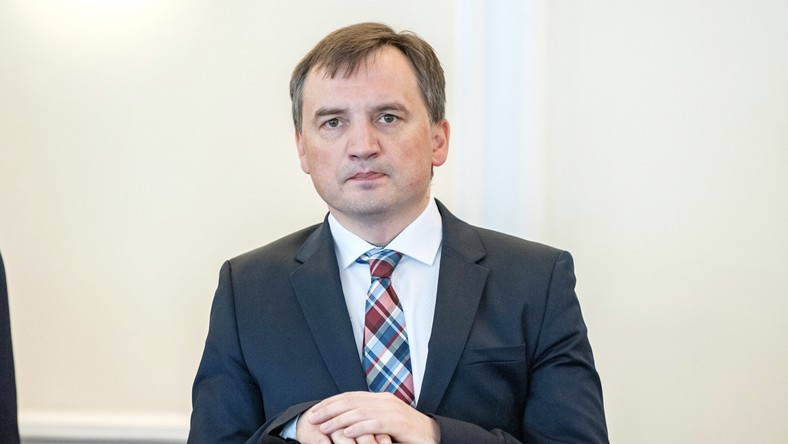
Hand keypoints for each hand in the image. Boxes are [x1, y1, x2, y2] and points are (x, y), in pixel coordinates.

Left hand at [307, 391, 439, 443]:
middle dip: (329, 409)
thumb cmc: (407, 432)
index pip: (350, 396)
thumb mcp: (384, 422)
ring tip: (323, 427)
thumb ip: (368, 418)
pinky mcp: (398, 423)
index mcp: (380, 398)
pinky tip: (345, 433)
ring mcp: (392, 411)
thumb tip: (345, 422)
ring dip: (338, 420)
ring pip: (359, 411)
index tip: (314, 410)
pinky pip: (374, 424)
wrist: (432, 436)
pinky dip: (358, 428)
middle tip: (312, 417)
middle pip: (351, 401)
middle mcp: (385, 400)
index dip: (330, 402)